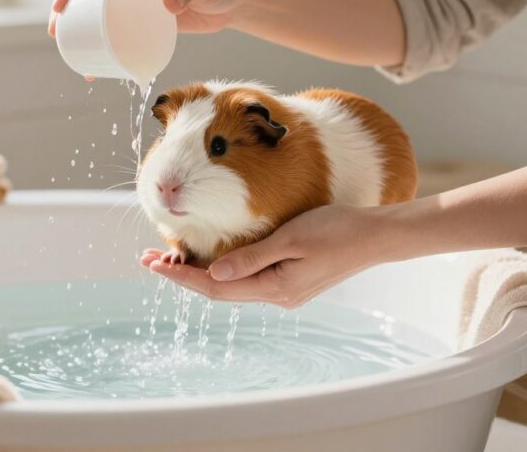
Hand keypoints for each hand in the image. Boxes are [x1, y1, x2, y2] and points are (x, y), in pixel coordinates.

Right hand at [49, 0, 248, 35]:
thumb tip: (166, 3)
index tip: (59, 8)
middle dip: (64, 9)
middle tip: (56, 34)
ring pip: (93, 10)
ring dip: (76, 29)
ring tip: (69, 53)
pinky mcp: (139, 16)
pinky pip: (111, 27)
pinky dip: (99, 44)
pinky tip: (92, 66)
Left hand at [140, 204, 393, 307]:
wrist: (377, 236)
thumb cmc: (338, 230)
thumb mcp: (291, 239)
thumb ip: (250, 258)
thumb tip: (212, 274)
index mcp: (274, 288)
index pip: (214, 286)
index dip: (181, 276)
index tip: (152, 264)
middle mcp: (277, 295)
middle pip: (218, 289)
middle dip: (182, 274)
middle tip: (149, 260)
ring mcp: (285, 290)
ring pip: (231, 285)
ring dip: (200, 273)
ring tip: (170, 259)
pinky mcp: (292, 280)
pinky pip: (248, 279)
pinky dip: (223, 270)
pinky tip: (212, 261)